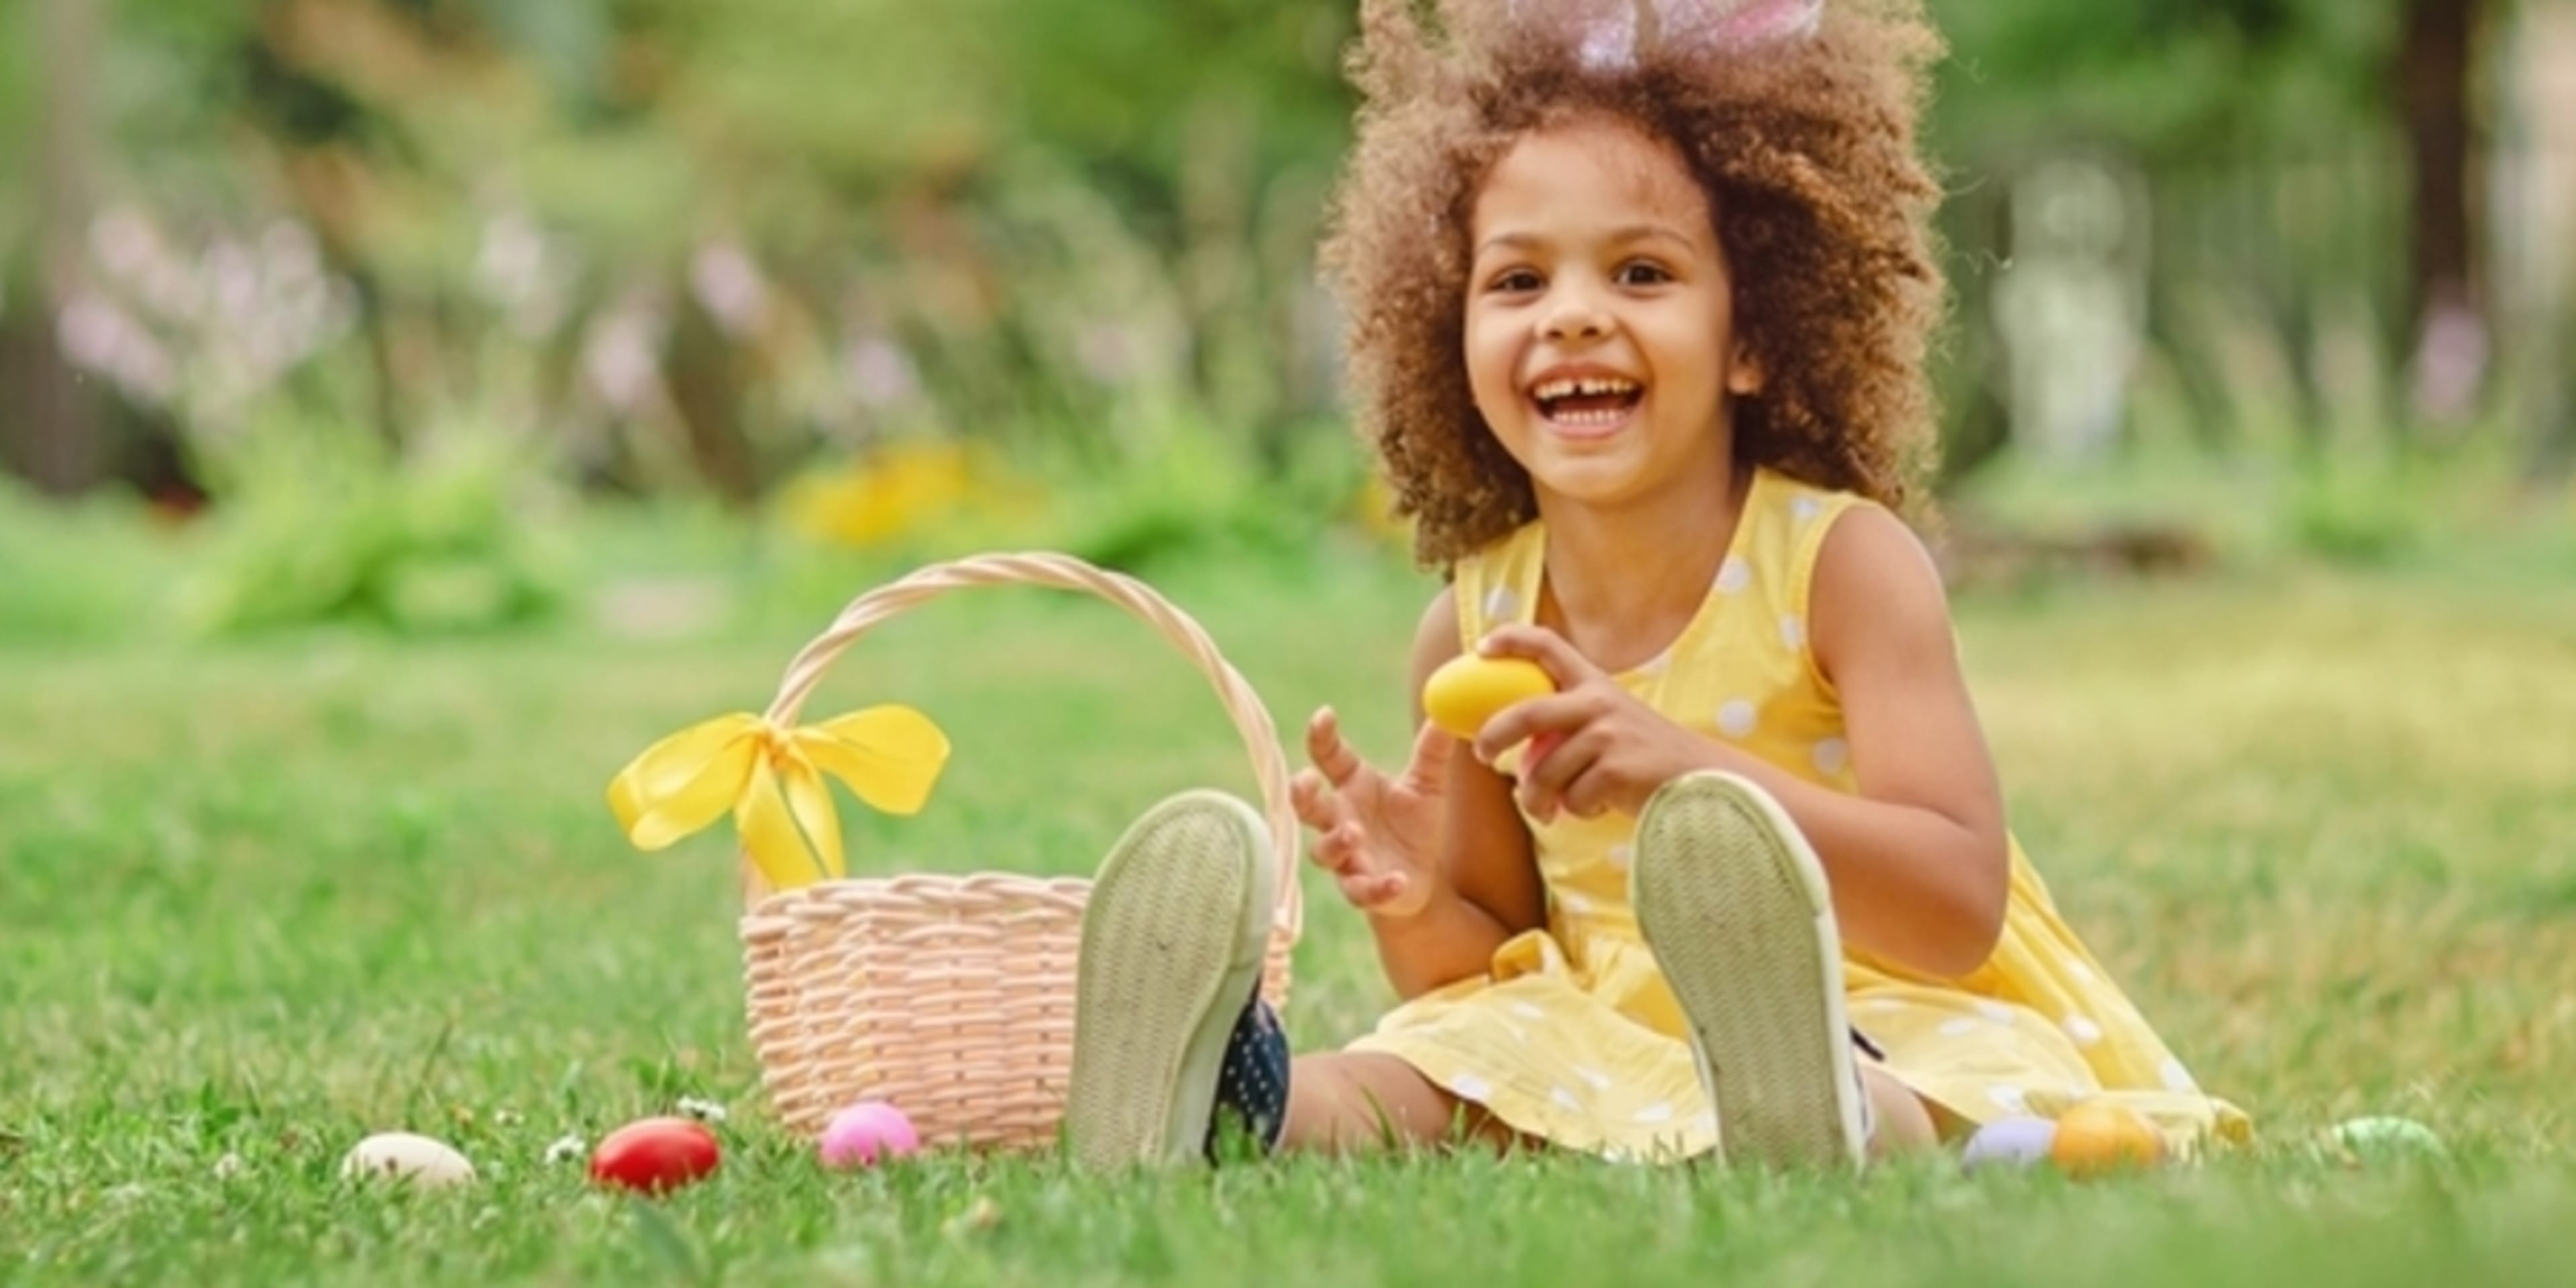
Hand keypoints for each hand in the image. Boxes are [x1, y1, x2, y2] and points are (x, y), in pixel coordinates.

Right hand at [1289, 707, 1453, 919]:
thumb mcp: (1427, 786)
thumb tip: (1444, 714)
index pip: (1328, 757)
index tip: (1324, 714)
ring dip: (1335, 842)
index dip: (1321, 736)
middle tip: (1304, 781)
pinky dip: (1377, 887)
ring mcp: (1346, 857)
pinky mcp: (1362, 890)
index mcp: (1352, 787)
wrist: (1418, 879)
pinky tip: (1396, 880)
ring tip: (1354, 833)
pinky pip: (1361, 891)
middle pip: (1307, 806)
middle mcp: (1339, 820)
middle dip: (1301, 794)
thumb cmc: (1413, 825)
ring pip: (1324, 851)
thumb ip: (1432, 753)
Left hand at [1471, 625, 1726, 822]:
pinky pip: (1571, 799)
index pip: (1548, 646)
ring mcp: (1608, 735)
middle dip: (1494, 735)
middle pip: (1526, 713)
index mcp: (1594, 684)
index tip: (1481, 647)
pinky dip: (1577, 811)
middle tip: (1482, 754)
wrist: (1701, 780)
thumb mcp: (1609, 725)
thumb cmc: (1643, 757)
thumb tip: (1512, 751)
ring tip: (1547, 810)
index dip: (1511, 640)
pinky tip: (1599, 806)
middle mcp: (1599, 702)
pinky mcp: (1616, 769)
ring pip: (1544, 772)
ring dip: (1537, 799)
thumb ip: (1568, 725)